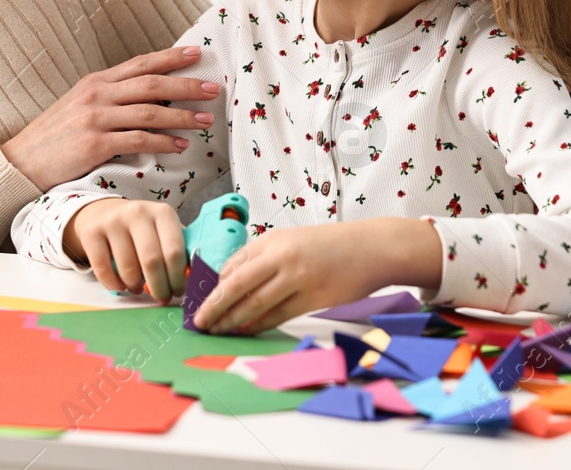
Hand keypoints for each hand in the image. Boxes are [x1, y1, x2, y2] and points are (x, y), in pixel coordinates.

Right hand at [0, 46, 219, 190]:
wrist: (20, 162)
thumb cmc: (54, 137)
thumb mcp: (79, 106)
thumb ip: (110, 98)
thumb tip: (147, 97)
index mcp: (95, 82)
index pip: (140, 64)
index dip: (171, 57)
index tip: (197, 54)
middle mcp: (97, 95)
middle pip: (151, 84)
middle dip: (186, 84)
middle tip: (213, 87)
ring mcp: (95, 118)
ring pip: (149, 111)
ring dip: (181, 115)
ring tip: (204, 120)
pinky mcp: (94, 144)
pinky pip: (137, 140)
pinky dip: (162, 142)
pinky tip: (179, 146)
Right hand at [63, 197, 188, 303]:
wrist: (104, 213)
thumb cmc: (142, 229)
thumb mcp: (163, 230)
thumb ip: (177, 250)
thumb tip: (192, 279)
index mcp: (163, 213)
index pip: (175, 250)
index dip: (178, 277)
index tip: (179, 292)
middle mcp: (138, 212)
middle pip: (152, 261)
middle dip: (159, 287)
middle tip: (162, 298)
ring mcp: (113, 221)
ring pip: (128, 268)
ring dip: (136, 286)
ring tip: (139, 288)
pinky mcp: (92, 232)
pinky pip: (103, 269)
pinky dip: (114, 284)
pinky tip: (121, 285)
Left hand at [192, 218, 443, 333]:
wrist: (371, 247)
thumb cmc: (330, 245)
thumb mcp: (292, 240)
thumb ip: (265, 257)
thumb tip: (233, 282)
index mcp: (272, 239)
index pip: (232, 265)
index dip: (213, 286)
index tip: (200, 301)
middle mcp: (281, 256)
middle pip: (237, 285)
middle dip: (214, 306)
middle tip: (199, 322)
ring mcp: (298, 277)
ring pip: (255, 303)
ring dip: (233, 320)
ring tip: (218, 331)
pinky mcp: (314, 297)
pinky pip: (278, 315)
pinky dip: (259, 325)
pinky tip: (246, 331)